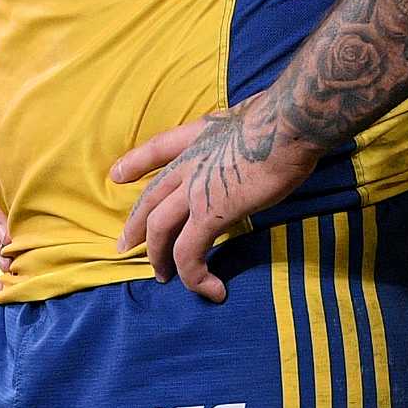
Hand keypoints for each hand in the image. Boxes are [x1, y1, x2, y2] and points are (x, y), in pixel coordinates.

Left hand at [112, 97, 317, 301]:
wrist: (288, 124)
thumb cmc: (283, 119)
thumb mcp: (250, 117)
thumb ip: (241, 135)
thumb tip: (256, 143)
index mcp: (198, 135)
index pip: (159, 148)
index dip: (136, 163)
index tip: (118, 175)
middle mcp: (189, 161)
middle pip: (151, 199)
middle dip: (135, 225)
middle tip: (125, 245)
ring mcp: (194, 189)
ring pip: (160, 229)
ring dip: (159, 257)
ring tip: (163, 277)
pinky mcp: (209, 213)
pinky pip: (190, 252)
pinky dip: (195, 275)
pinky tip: (212, 290)